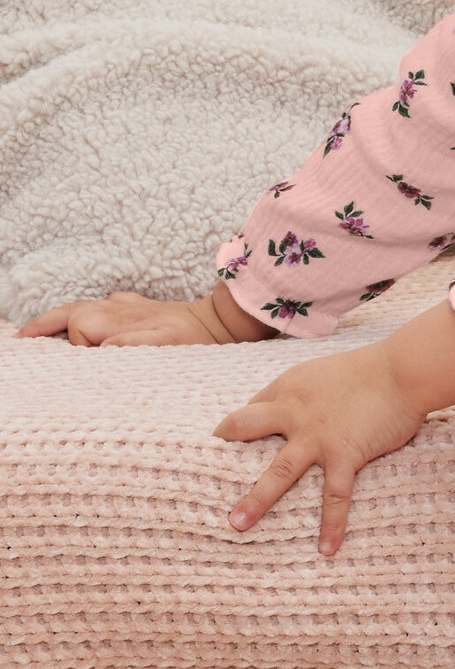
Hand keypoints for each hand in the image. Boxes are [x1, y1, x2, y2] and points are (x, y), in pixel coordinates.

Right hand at [17, 290, 229, 345]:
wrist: (220, 322)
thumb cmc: (192, 339)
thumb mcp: (164, 346)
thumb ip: (130, 343)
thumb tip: (99, 346)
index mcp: (117, 317)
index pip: (77, 329)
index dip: (77, 347)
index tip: (83, 362)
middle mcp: (116, 308)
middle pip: (69, 312)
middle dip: (44, 324)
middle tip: (20, 339)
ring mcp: (125, 306)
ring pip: (81, 308)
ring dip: (57, 319)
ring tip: (33, 333)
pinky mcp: (136, 308)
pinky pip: (100, 308)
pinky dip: (82, 315)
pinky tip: (78, 322)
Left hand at [212, 342, 426, 556]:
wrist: (405, 370)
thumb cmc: (374, 368)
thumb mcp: (327, 373)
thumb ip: (307, 394)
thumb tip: (294, 415)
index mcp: (290, 387)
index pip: (252, 408)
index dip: (238, 428)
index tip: (226, 448)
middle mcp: (295, 411)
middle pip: (246, 428)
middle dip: (223, 451)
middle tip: (203, 476)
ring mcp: (318, 435)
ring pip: (278, 472)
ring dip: (256, 500)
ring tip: (237, 525)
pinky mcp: (345, 454)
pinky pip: (335, 496)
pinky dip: (332, 524)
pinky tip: (327, 549)